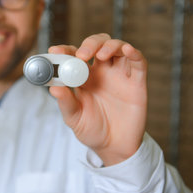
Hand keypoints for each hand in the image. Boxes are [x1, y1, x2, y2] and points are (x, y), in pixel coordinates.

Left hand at [49, 34, 147, 165]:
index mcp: (83, 77)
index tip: (55, 51)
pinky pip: (138, 62)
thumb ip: (66, 103)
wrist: (114, 147)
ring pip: (117, 48)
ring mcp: (119, 75)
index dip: (65, 50)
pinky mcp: (136, 82)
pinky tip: (127, 50)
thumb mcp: (74, 118)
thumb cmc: (91, 130)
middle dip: (89, 44)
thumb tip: (53, 89)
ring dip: (109, 45)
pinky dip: (134, 52)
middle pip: (97, 45)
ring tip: (101, 55)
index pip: (74, 55)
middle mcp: (101, 72)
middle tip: (82, 55)